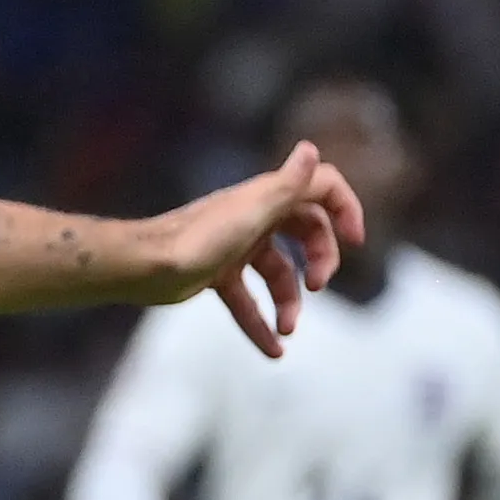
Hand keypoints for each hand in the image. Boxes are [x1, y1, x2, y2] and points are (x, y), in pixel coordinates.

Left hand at [141, 144, 366, 356]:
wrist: (144, 267)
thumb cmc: (198, 238)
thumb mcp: (252, 211)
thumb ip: (287, 185)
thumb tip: (310, 149)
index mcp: (267, 197)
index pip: (322, 189)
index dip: (345, 209)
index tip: (355, 239)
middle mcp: (254, 217)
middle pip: (306, 234)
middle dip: (320, 260)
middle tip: (317, 285)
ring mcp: (236, 247)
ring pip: (278, 274)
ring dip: (289, 303)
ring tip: (288, 330)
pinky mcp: (217, 275)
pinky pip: (248, 300)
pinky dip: (260, 324)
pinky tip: (274, 351)